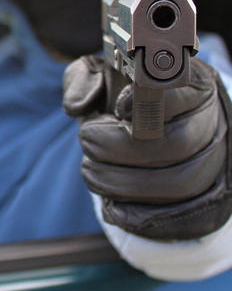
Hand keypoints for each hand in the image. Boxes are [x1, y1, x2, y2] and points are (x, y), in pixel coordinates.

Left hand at [63, 55, 231, 239]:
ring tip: (90, 171)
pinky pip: (184, 217)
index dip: (144, 106)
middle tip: (87, 143)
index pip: (180, 95)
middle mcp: (211, 123)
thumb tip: (76, 107)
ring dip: (123, 184)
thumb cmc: (125, 95)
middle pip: (178, 144)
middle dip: (118, 149)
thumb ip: (85, 79)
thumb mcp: (102, 72)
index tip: (117, 110)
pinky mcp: (207, 198)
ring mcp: (214, 163)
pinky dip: (142, 217)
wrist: (146, 123)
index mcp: (191, 85)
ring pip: (180, 184)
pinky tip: (112, 206)